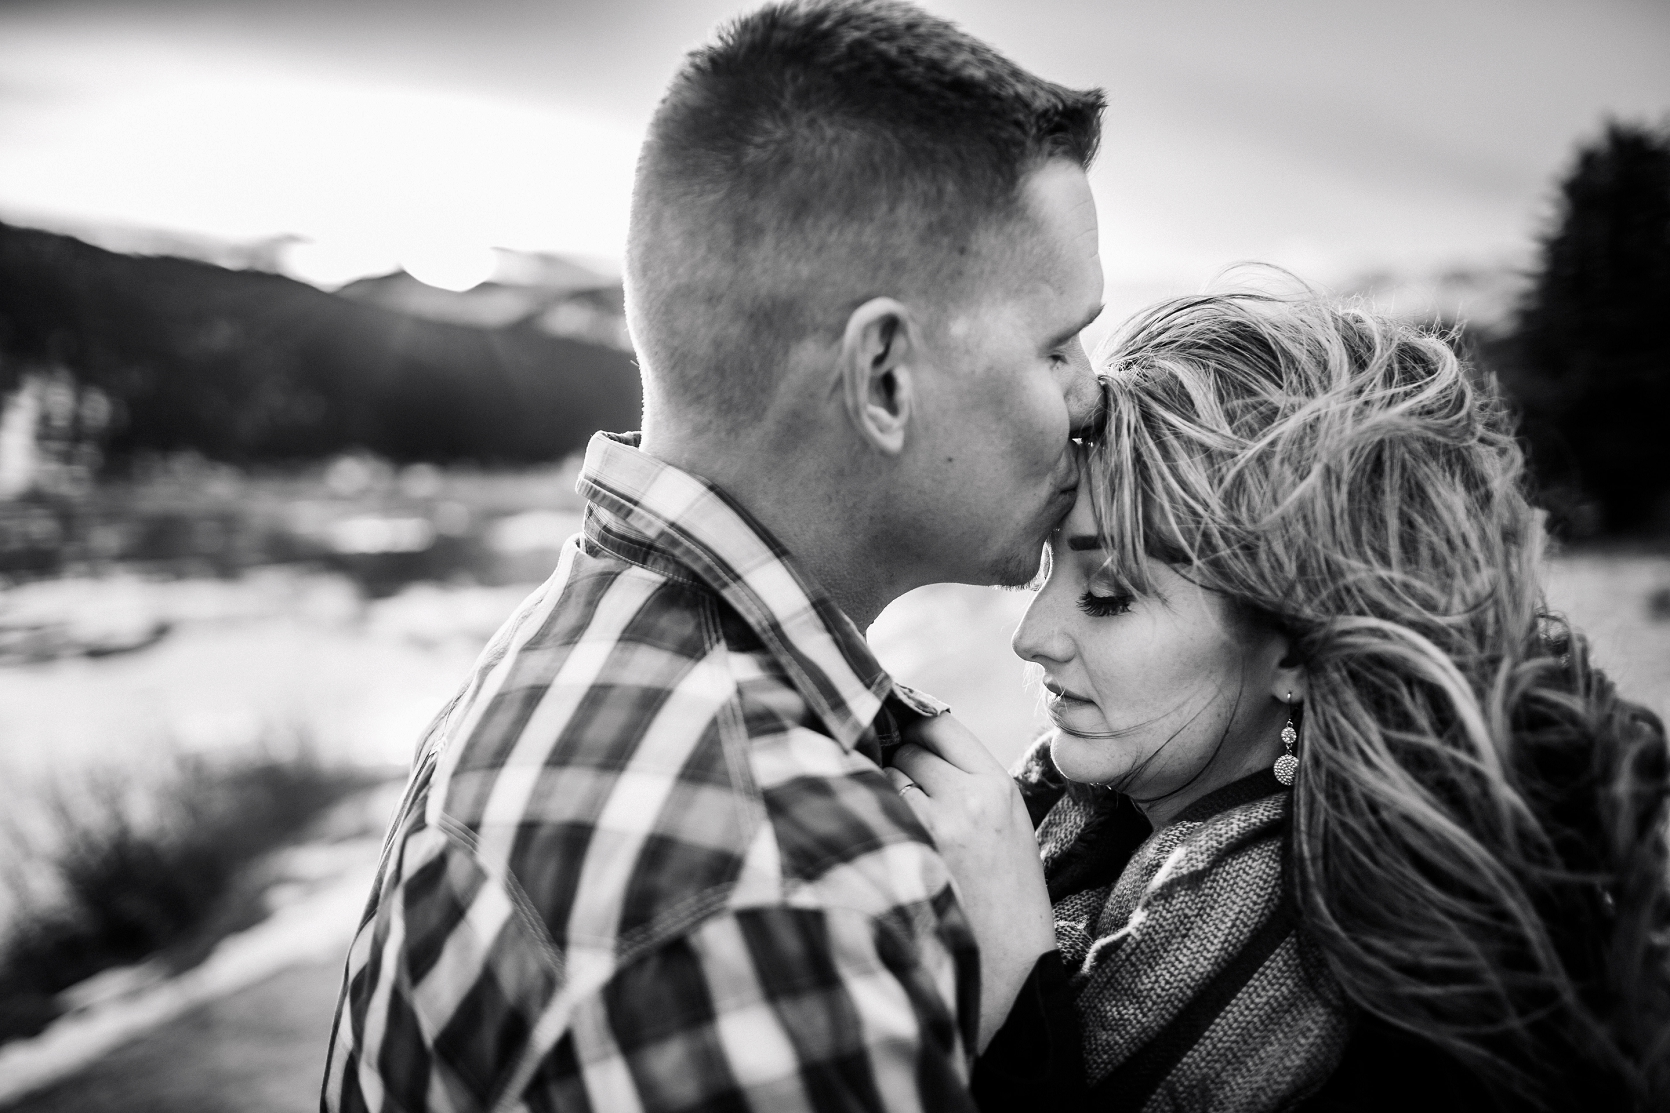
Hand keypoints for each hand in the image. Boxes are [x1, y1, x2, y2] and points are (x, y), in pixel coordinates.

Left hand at [886, 713, 1056, 1051]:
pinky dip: (867, 821)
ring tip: (896, 831)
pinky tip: (880, 847)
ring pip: (883, 776)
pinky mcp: (908, 853)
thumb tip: (903, 738)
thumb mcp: (1006, 826)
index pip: (939, 723)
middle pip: (905, 747)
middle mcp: (970, 797)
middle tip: (901, 802)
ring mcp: (937, 824)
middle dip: (894, 765)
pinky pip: (870, 809)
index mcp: (999, 786)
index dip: (912, 728)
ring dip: (877, 793)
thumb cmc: (1005, 899)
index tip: (899, 741)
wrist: (1012, 972)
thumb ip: (967, 781)